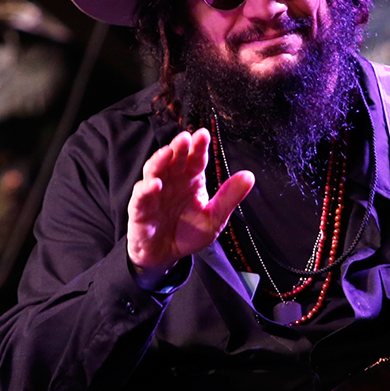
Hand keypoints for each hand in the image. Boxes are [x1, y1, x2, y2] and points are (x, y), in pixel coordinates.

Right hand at [127, 128, 253, 282]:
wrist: (166, 255)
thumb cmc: (188, 232)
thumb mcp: (215, 217)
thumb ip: (229, 197)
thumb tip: (249, 176)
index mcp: (191, 180)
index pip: (196, 159)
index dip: (199, 147)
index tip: (203, 135)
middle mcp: (172, 181)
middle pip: (174, 159)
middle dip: (179, 147)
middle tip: (185, 138)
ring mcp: (154, 193)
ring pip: (154, 171)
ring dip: (160, 160)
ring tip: (168, 152)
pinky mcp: (140, 209)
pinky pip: (141, 196)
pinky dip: (146, 189)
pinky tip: (155, 184)